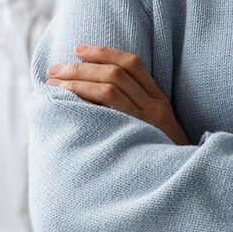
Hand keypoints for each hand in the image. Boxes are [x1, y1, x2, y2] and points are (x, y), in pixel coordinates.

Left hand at [48, 45, 189, 145]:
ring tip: (52, 85)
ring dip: (76, 82)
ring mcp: (147, 121)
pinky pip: (108, 109)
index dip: (104, 52)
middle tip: (54, 70)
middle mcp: (155, 106)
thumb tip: (93, 95)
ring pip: (108, 88)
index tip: (77, 49)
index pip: (133, 64)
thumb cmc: (157, 157)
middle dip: (81, 68)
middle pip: (116, 73)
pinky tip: (66, 103)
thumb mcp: (155, 128)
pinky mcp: (136, 135)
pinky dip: (85, 100)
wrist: (179, 182)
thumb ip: (134, 110)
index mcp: (159, 100)